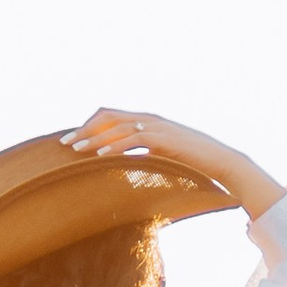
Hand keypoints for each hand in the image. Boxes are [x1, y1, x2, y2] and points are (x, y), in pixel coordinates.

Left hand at [62, 108, 283, 221]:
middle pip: (108, 116)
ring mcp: (157, 127)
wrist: (222, 164)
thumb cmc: (192, 166)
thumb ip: (142, 158)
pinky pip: (133, 139)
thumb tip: (123, 170)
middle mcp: (149, 119)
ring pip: (116, 127)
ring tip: (75, 151)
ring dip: (93, 138)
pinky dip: (114, 146)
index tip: (71, 141)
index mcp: (147, 122)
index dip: (89, 127)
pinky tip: (100, 155)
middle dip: (84, 130)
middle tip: (63, 145)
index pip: (110, 116)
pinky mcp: (164, 139)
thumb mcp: (162, 159)